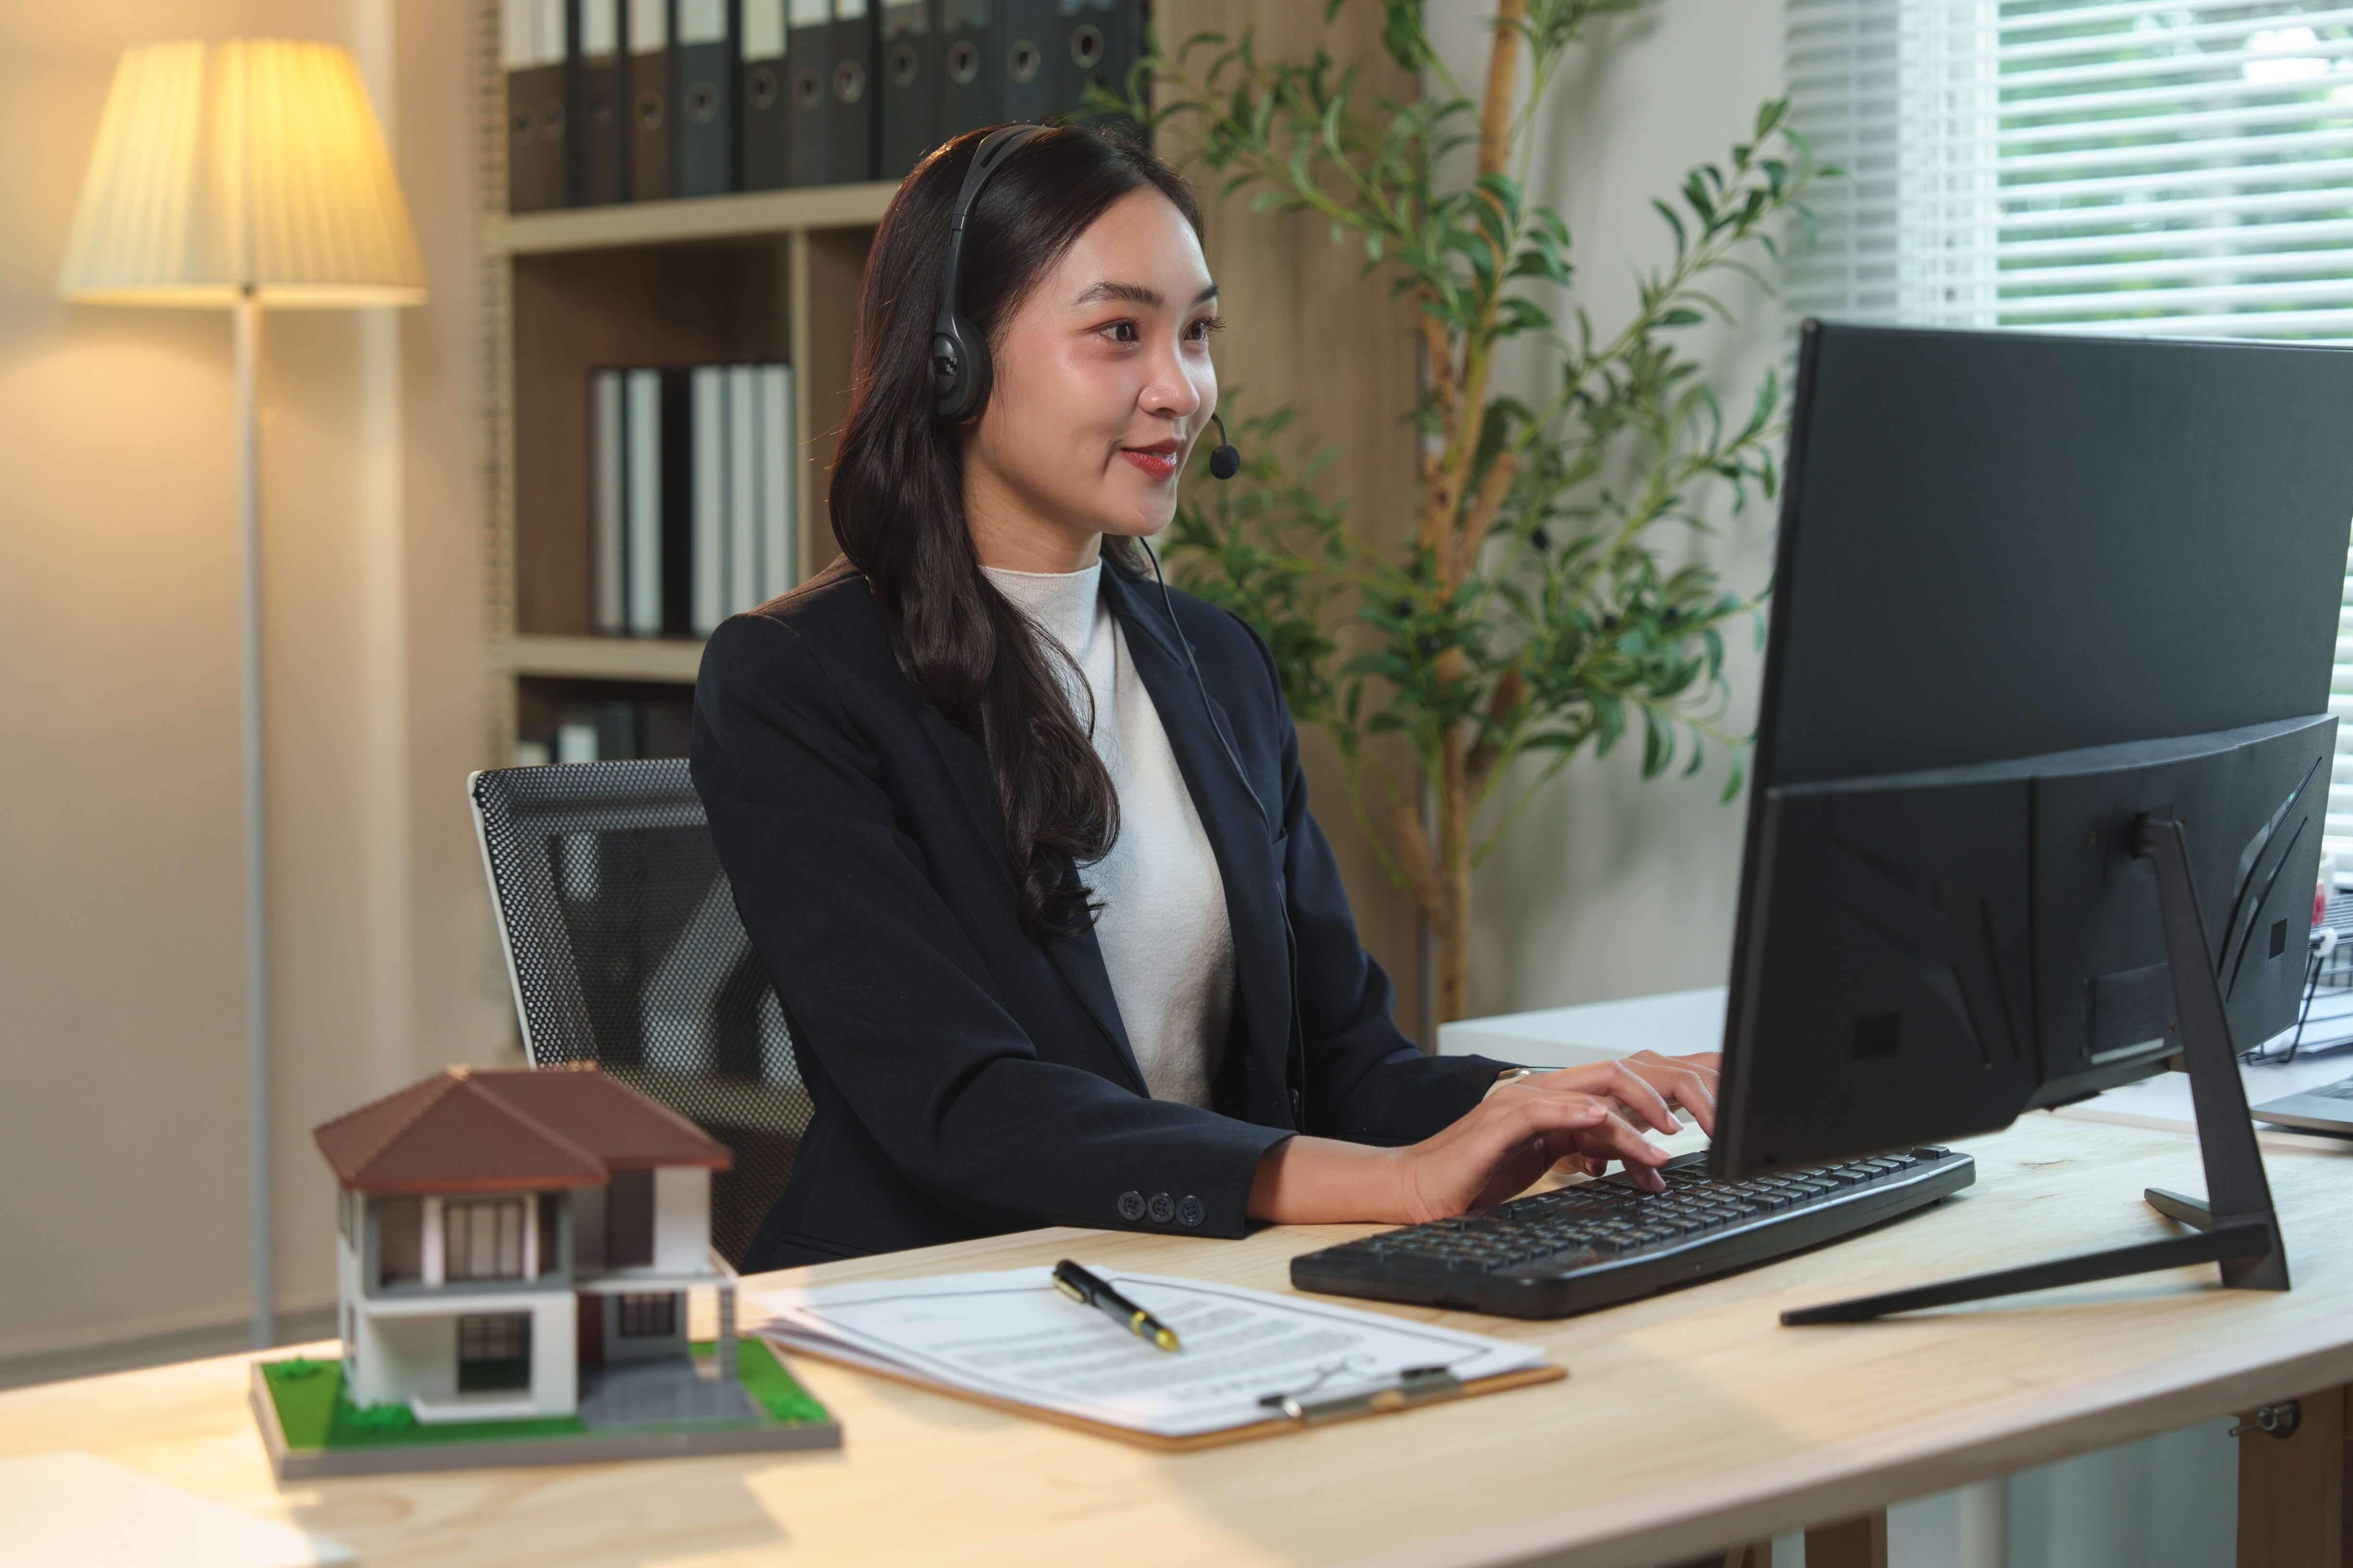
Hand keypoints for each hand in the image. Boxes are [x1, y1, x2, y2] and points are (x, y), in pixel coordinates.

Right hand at [1381, 1074, 1678, 1224]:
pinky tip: (1602, 1122)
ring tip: (1661, 1153)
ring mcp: (1518, 1102)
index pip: (1616, 1087)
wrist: (1421, 1186)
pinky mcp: (1499, 1123)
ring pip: (1590, 1095)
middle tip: (1687, 1133)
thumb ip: (1589, 1150)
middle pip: (1613, 1076)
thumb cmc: (1477, 1175)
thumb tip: (1641, 1163)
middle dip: (1659, 1100)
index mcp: (1552, 1099)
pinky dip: (1577, 1114)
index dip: (1657, 1102)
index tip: (1688, 1127)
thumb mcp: (1548, 1160)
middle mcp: (1539, 1092)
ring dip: (1633, 1122)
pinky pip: (1544, 1110)